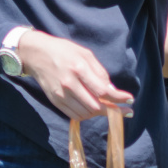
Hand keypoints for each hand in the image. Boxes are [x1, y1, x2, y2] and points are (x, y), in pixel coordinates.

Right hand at [17, 29, 133, 119]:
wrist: (37, 55)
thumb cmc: (64, 51)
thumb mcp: (85, 54)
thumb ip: (100, 72)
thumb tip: (112, 90)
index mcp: (79, 69)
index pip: (102, 91)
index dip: (118, 98)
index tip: (130, 101)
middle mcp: (69, 84)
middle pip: (95, 106)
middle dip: (112, 110)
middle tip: (123, 110)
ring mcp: (61, 95)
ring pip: (86, 113)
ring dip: (99, 113)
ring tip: (108, 108)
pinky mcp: (55, 101)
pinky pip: (74, 115)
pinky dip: (87, 115)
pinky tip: (93, 108)